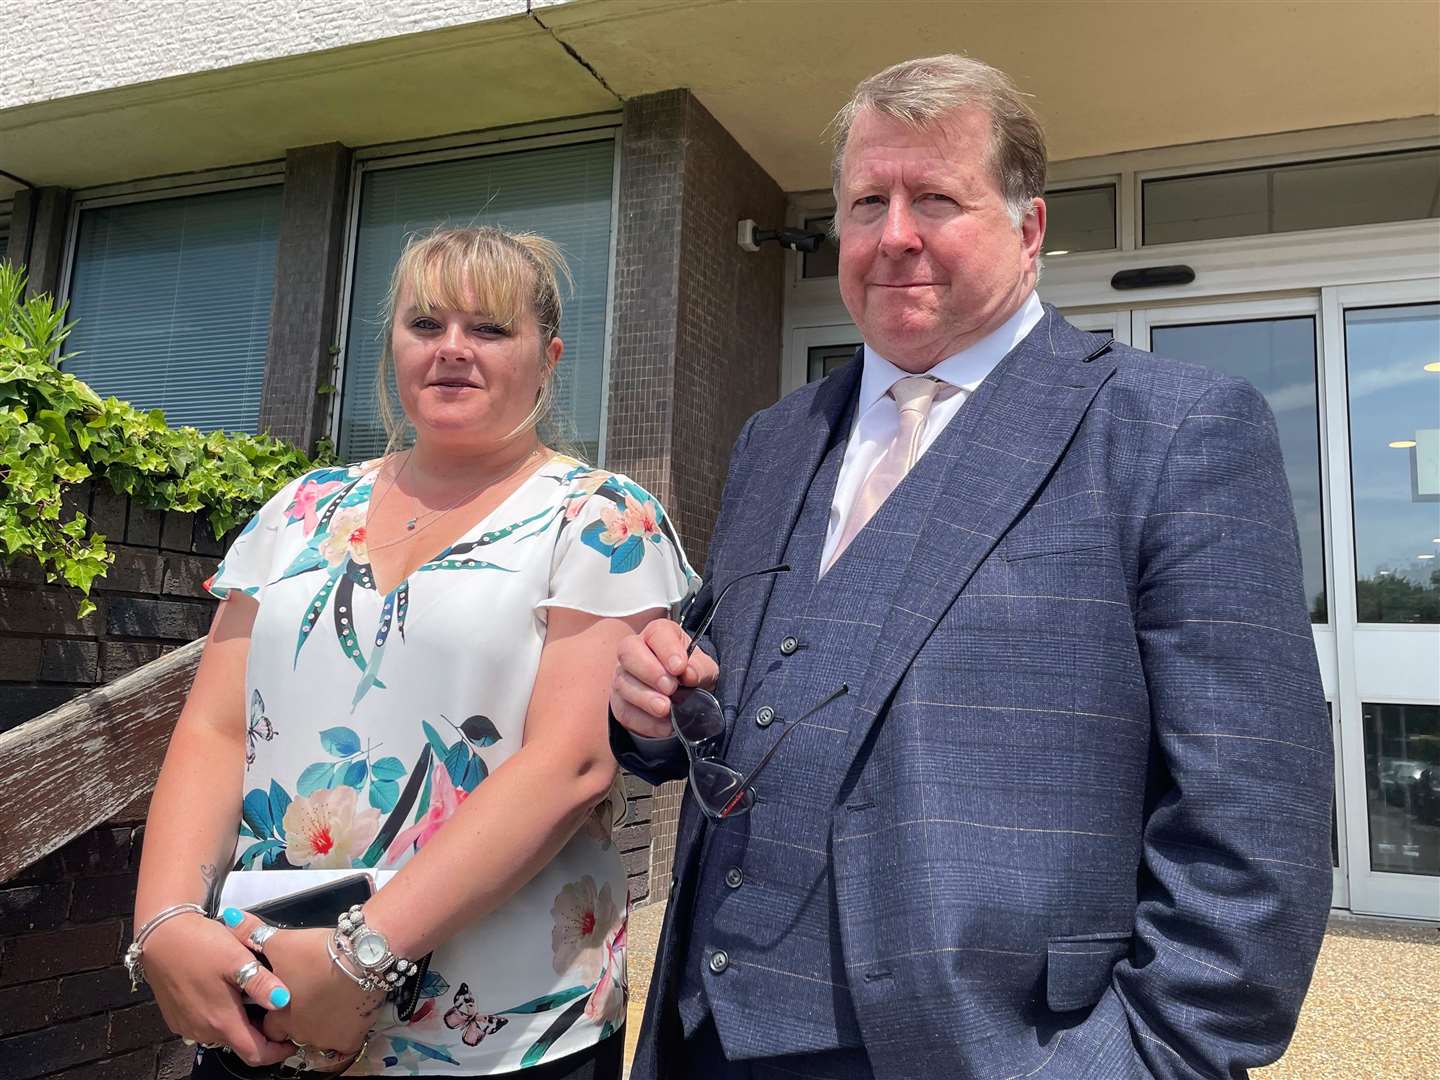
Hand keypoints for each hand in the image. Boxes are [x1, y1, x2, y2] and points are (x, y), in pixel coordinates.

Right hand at [141, 911, 294, 1066]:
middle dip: (261, 1034)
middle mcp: (203, 1031)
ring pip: (223, 1035)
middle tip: (276, 1011)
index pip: (255, 1054)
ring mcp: (188, 1026)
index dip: (277, 1051)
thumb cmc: (200, 945)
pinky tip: (228, 994)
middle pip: (240, 1044)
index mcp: (221, 1021)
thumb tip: (283, 1001)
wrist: (161, 936)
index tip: (291, 1040)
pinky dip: (221, 1017)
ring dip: (240, 1024)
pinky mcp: (177, 1019)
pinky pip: (205, 1026)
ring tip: (254, 998)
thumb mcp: (237, 958)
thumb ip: (261, 982)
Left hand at [221, 910, 382, 1070]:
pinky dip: (342, 1034)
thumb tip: (228, 916)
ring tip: (327, 1004)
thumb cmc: (317, 953)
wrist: (362, 957)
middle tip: (307, 998)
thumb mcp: (281, 940)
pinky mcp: (349, 1039)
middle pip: (292, 1034)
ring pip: (317, 1040)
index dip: (273, 1013)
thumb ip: (251, 932)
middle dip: (296, 1021)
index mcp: (278, 1016)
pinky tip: (344, 1016)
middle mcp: (299, 1034)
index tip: (282, 999)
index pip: (268, 1027)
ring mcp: (325, 1039)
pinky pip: (341, 1046)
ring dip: (318, 1027)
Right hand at [610, 618, 718, 738]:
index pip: (657, 633)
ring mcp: (623, 676)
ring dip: (645, 698)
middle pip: (628, 651)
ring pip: (623, 683)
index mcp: (659, 635)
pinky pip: (624, 711)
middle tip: (670, 688)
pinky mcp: (620, 702)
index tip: (680, 667)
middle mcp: (636, 651)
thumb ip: (700, 669)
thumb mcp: (704, 669)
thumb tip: (689, 674)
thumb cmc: (691, 674)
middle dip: (649, 670)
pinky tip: (663, 725)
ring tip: (665, 709)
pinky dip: (645, 721)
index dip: (667, 649)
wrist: (683, 698)